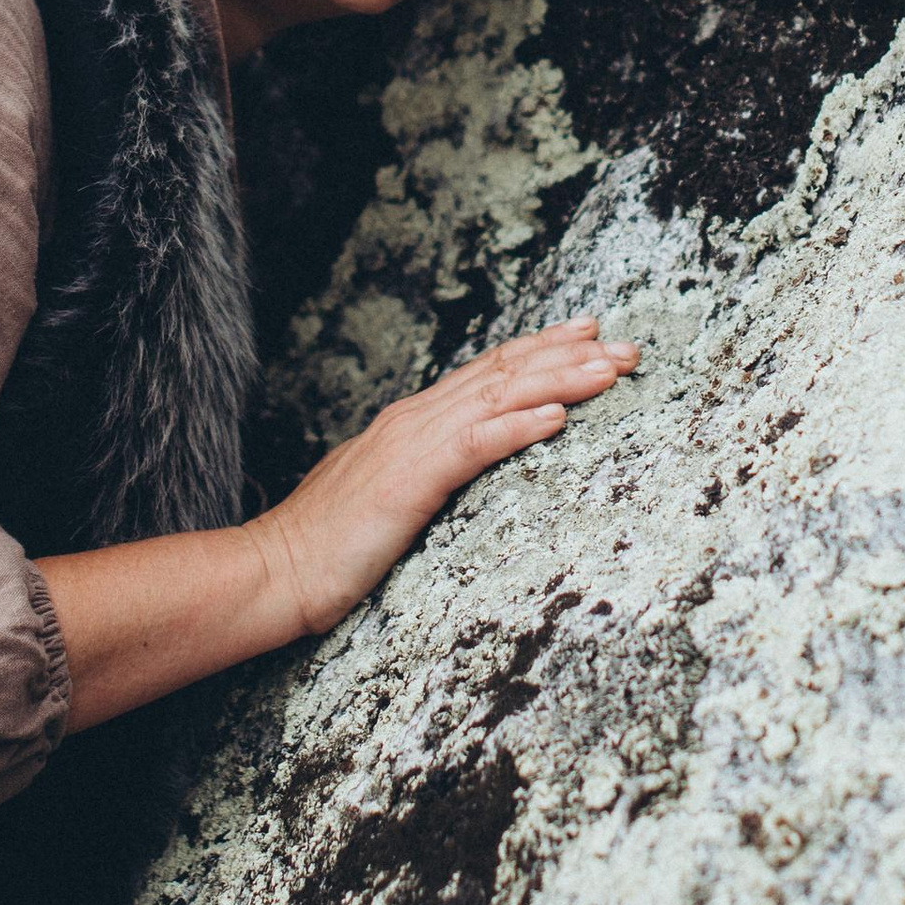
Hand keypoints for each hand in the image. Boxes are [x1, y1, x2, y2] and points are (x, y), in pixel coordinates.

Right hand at [248, 317, 641, 639]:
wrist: (275, 570)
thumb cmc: (329, 546)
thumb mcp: (389, 496)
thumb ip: (425, 470)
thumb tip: (462, 463)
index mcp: (413, 423)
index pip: (489, 372)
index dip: (542, 349)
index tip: (591, 334)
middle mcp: (416, 421)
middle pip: (505, 373)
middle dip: (571, 355)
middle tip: (629, 347)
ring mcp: (411, 446)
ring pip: (499, 399)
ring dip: (560, 380)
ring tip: (610, 370)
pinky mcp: (409, 481)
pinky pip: (473, 446)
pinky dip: (517, 427)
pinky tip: (556, 418)